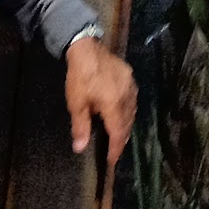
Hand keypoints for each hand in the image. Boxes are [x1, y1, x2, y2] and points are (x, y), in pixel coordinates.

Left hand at [63, 34, 138, 160]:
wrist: (86, 48)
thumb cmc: (80, 76)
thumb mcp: (76, 103)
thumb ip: (81, 127)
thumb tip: (80, 148)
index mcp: (114, 105)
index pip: (118, 133)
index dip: (115, 149)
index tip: (112, 161)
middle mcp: (126, 97)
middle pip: (127, 124)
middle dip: (121, 139)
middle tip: (114, 151)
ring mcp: (130, 86)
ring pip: (132, 112)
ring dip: (126, 126)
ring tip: (118, 135)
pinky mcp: (130, 78)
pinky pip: (132, 100)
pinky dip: (127, 111)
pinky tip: (121, 113)